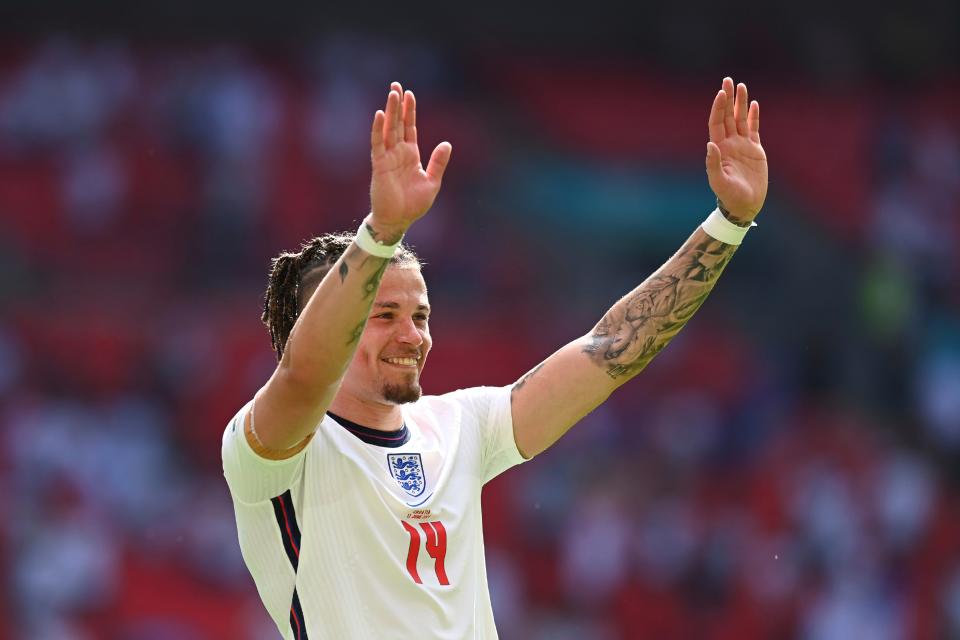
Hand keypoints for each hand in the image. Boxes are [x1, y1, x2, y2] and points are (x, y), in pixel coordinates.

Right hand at [368, 81, 451, 240]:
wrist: (398, 221)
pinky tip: (380, 115)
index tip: (409, 94)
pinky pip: (378, 144)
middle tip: (396, 85)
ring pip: (388, 129)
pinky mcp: (379, 165)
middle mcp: (398, 153)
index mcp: (410, 155)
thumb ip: (438, 163)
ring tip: (392, 93)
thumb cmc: (413, 204)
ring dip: (390, 111)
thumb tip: (447, 143)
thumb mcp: (432, 182)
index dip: (409, 111)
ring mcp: (388, 157)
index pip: (409, 128)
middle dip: (397, 104)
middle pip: (397, 123)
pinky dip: (378, 130)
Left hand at [705, 77, 767, 223]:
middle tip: (728, 80)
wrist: (744, 205)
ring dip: (740, 103)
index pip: (717, 123)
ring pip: (741, 119)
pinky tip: (753, 104)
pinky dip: (753, 116)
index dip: (718, 108)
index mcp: (719, 149)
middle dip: (728, 99)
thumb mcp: (719, 181)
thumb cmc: (729, 196)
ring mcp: (742, 145)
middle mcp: (729, 144)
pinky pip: (753, 128)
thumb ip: (713, 164)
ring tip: (741, 86)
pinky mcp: (755, 150)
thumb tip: (710, 144)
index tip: (720, 93)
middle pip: (727, 116)